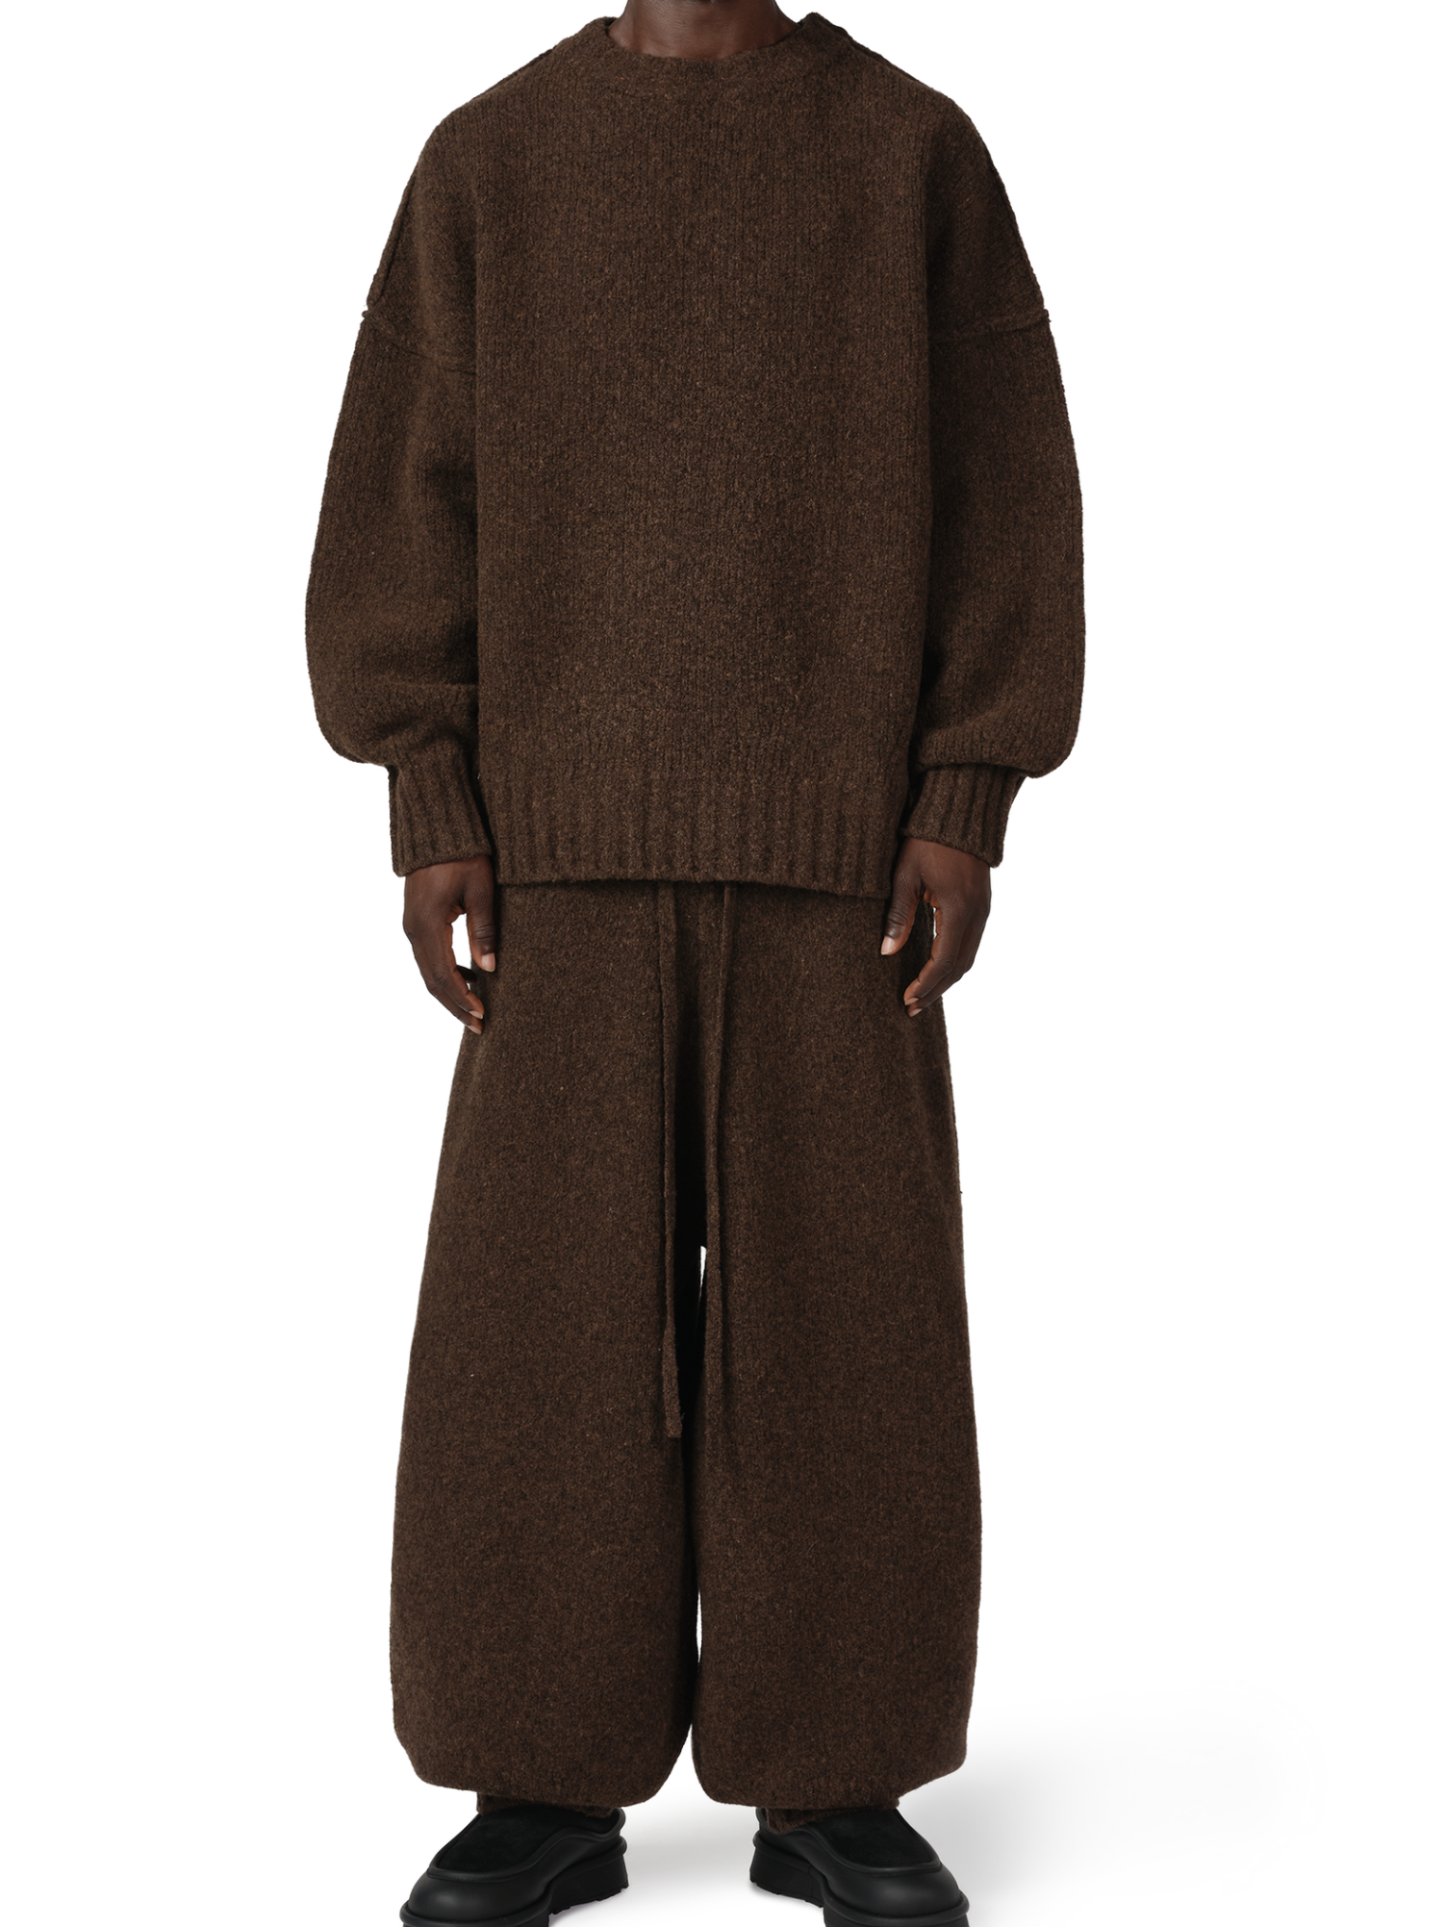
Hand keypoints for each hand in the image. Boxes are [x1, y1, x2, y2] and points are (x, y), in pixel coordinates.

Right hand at [401, 857, 496, 1033]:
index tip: (483, 1017)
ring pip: (427, 971)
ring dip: (450, 993)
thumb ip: (484, 930)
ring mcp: (411, 925)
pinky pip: (428, 957)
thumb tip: (490, 969)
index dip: (463, 999)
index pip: (444, 975)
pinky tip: (468, 978)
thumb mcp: (481, 890)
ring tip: (476, 1009)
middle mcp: (413, 929)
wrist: (437, 828)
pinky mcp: (416, 920)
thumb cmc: (463, 854)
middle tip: (480, 1026)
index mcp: (427, 924)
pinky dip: (445, 973)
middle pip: (432, 981)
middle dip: (455, 1006)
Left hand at [880, 837, 990, 1016]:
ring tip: (922, 994)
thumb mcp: (905, 875)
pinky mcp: (981, 904)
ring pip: (968, 957)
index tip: (906, 1000)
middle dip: (936, 989)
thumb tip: (887, 952)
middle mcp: (977, 914)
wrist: (959, 810)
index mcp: (959, 909)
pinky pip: (971, 943)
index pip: (943, 961)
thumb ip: (898, 915)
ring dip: (946, 979)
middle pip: (959, 966)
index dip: (925, 984)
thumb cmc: (926, 839)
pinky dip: (954, 962)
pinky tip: (936, 967)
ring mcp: (983, 909)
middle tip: (912, 1007)